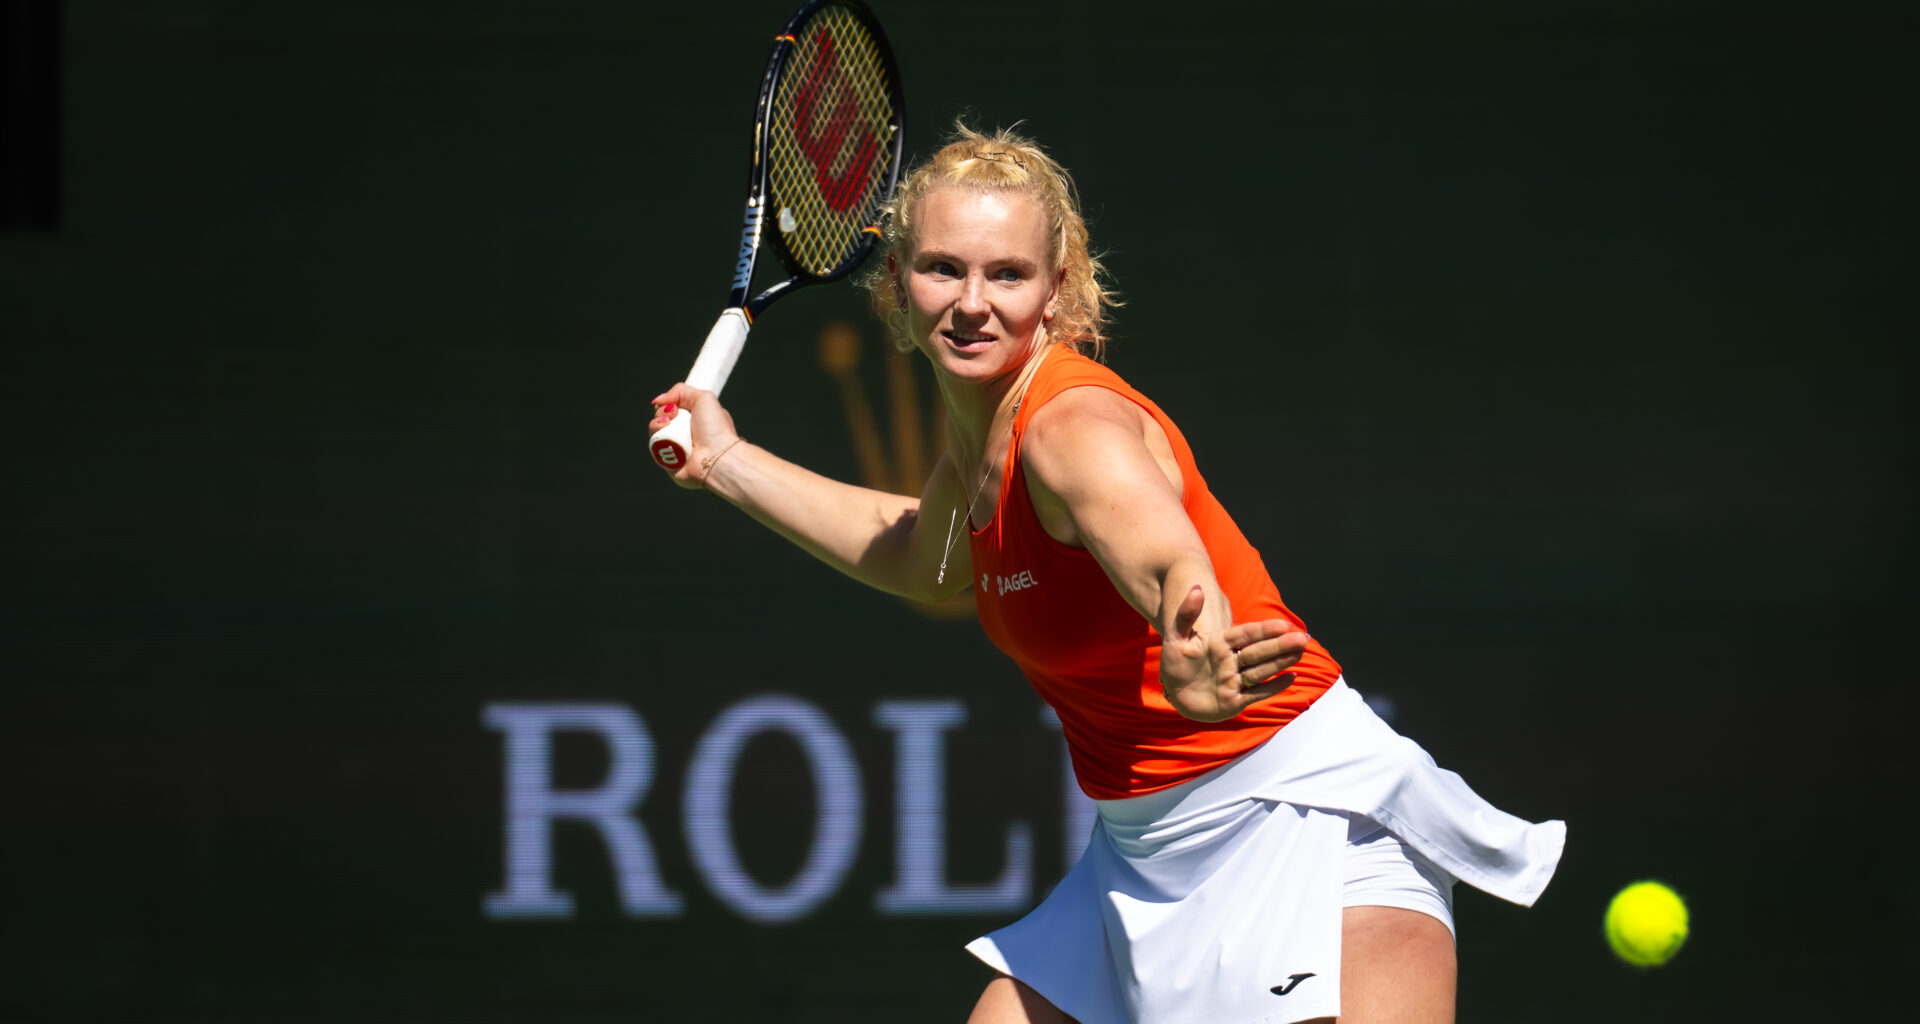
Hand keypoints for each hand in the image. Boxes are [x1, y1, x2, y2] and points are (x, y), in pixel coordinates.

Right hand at [648, 383, 739, 489]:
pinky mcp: (667, 461)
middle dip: (662, 412)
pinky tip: (665, 435)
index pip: (672, 408)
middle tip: (674, 414)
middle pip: (661, 418)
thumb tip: (660, 399)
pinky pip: (654, 446)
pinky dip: (656, 437)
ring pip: (655, 431)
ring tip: (668, 423)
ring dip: (657, 423)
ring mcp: (675, 447)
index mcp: (695, 420)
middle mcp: (685, 433)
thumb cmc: (716, 429)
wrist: (716, 457)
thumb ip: (681, 391)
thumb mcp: (703, 398)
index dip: (668, 404)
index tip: (674, 404)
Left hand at [1161, 585, 1309, 721]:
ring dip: (1281, 662)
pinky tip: (1291, 677)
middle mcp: (1231, 660)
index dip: (1264, 630)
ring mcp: (1234, 680)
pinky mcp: (1235, 700)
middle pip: (1259, 651)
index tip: (1285, 625)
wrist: (1175, 692)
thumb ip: (1186, 613)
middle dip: (1281, 645)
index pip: (1246, 634)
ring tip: (1300, 652)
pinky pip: (1257, 692)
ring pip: (1261, 670)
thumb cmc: (1176, 662)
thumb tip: (1197, 588)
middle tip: (1304, 638)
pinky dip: (1274, 686)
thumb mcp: (1175, 636)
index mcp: (1220, 643)